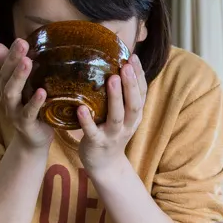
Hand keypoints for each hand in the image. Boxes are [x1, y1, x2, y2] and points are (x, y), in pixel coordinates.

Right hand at [0, 39, 53, 149]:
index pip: (6, 67)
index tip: (20, 39)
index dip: (11, 53)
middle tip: (22, 44)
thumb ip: (13, 68)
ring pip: (12, 94)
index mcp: (7, 87)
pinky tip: (42, 92)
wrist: (34, 140)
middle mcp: (7, 98)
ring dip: (19, 77)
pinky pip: (28, 113)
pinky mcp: (25, 124)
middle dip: (13, 60)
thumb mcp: (24, 88)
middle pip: (6, 77)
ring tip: (28, 62)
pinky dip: (34, 102)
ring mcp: (14, 112)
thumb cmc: (31, 109)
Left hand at [77, 54, 147, 173]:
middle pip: (134, 104)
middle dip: (131, 85)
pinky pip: (92, 132)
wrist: (105, 165)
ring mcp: (112, 135)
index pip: (142, 93)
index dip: (139, 76)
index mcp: (135, 115)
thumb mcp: (123, 115)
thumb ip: (122, 96)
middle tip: (126, 65)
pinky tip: (81, 109)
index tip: (133, 57)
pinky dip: (87, 121)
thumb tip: (117, 64)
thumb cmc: (111, 132)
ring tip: (112, 79)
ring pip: (117, 117)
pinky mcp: (97, 143)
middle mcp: (127, 124)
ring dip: (116, 98)